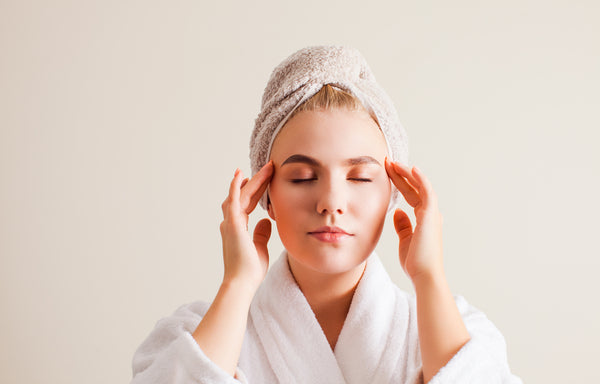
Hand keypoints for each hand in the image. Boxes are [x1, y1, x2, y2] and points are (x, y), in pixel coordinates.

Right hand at [220, 161, 273, 288]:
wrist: (242, 282)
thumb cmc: (250, 270)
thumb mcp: (260, 248)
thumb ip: (261, 234)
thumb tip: (267, 221)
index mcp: (238, 228)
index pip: (248, 203)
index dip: (255, 191)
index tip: (262, 179)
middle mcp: (231, 223)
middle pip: (245, 196)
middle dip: (256, 181)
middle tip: (268, 167)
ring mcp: (231, 222)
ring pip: (242, 195)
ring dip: (253, 181)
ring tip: (265, 168)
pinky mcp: (233, 224)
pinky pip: (234, 201)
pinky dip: (236, 187)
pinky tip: (240, 175)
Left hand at [384, 158, 443, 282]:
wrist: (424, 275)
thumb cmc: (415, 262)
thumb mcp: (405, 240)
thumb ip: (402, 225)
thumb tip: (398, 212)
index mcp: (423, 219)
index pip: (410, 195)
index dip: (399, 183)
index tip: (388, 172)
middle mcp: (430, 214)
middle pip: (414, 188)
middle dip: (401, 174)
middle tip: (388, 161)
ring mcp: (431, 213)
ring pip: (419, 186)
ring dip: (407, 173)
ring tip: (394, 162)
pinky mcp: (430, 215)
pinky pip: (426, 192)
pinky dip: (420, 179)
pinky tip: (411, 169)